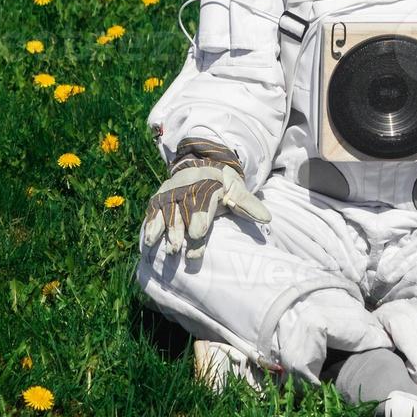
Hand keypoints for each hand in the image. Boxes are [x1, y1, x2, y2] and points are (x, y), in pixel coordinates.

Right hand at [141, 138, 270, 261]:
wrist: (199, 166)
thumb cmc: (221, 185)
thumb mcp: (236, 189)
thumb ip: (248, 204)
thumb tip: (267, 218)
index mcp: (206, 184)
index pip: (202, 203)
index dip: (199, 218)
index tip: (198, 233)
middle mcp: (185, 187)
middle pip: (182, 211)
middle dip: (180, 230)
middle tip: (180, 249)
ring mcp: (170, 193)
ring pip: (167, 213)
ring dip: (166, 231)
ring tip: (169, 249)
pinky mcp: (159, 200)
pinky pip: (153, 213)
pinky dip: (151, 226)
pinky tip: (149, 241)